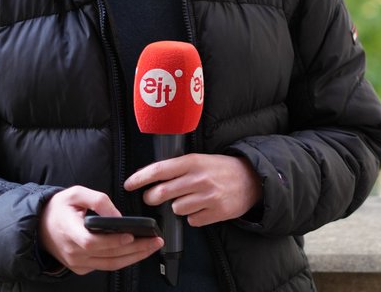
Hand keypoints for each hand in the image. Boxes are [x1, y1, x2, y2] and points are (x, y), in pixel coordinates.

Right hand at [37, 186, 163, 274]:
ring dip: (134, 257)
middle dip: (135, 249)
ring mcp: (77, 262)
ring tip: (152, 246)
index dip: (112, 241)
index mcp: (69, 231)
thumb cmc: (59, 208)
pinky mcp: (81, 267)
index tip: (130, 235)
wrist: (40, 226)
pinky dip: (123, 260)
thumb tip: (117, 215)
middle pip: (107, 255)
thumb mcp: (76, 193)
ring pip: (110, 264)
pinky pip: (105, 266)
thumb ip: (98, 200)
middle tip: (155, 240)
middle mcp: (73, 251)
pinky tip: (137, 251)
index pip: (91, 241)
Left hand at [124, 154, 262, 227]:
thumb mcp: (201, 159)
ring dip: (177, 207)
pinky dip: (194, 216)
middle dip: (151, 197)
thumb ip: (178, 168)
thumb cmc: (221, 169)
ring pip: (176, 209)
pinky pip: (192, 220)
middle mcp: (199, 178)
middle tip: (153, 197)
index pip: (159, 170)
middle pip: (161, 193)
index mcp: (193, 161)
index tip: (128, 184)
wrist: (252, 179)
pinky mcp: (216, 212)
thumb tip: (152, 179)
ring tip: (190, 199)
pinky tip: (203, 207)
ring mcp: (208, 197)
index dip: (140, 178)